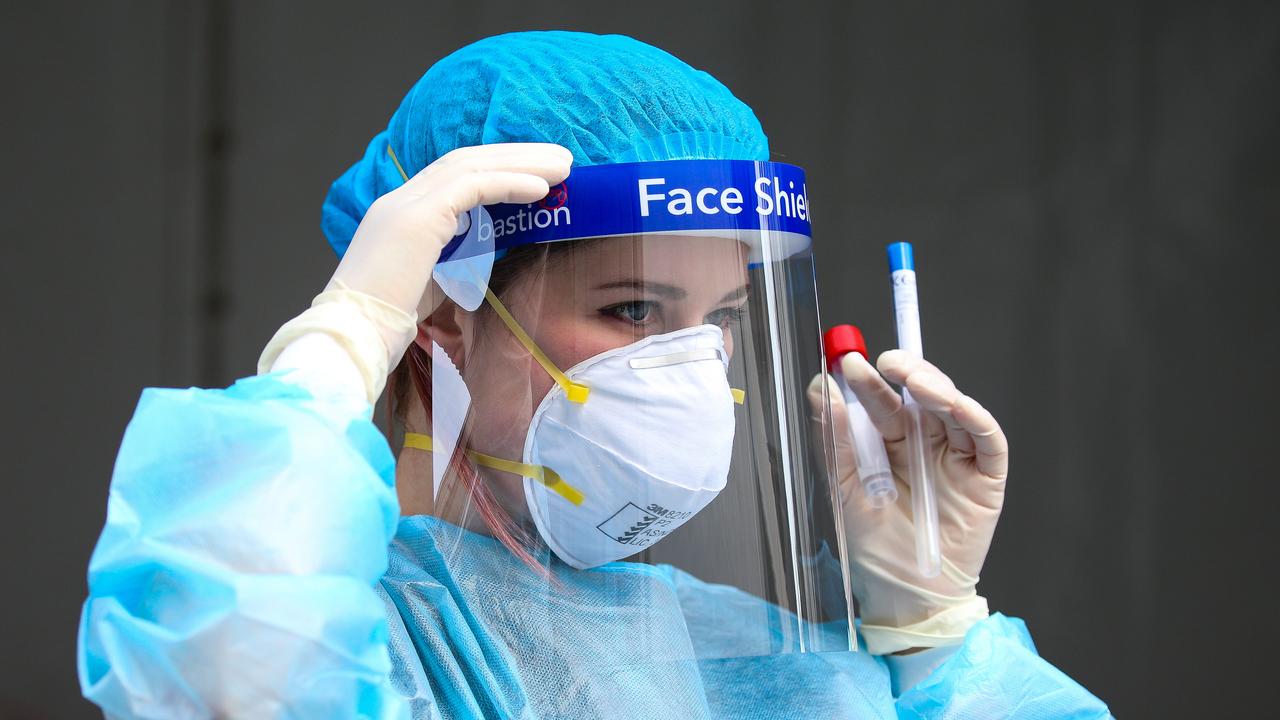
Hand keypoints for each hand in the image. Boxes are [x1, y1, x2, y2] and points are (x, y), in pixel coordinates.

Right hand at [332, 142, 572, 331]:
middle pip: (465, 161)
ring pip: (470, 165)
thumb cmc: (388, 324)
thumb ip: (458, 260)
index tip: (536, 175)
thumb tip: (493, 250)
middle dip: (516, 156)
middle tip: (560, 159)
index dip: (497, 170)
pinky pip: (473, 186)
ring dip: (521, 163)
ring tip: (562, 167)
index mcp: (401, 216)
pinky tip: (540, 188)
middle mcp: (400, 201)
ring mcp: (405, 205)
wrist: (354, 337)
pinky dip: (510, 183)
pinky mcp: (417, 218)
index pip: (454, 177)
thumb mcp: (433, 283)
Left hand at [808, 350, 1008, 653]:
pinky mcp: (985, 475)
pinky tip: (954, 405)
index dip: (868, 378)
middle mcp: (925, 440)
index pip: (883, 397)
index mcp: (890, 440)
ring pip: (954, 407)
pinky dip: (974, 417)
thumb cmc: (874, 546)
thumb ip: (835, 440)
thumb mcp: (844, 488)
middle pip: (921, 393)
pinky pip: (987, 439)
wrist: (903, 594)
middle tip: (885, 363)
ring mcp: (956, 455)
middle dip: (906, 372)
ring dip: (937, 387)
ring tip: (914, 380)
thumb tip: (819, 390)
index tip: (846, 361)